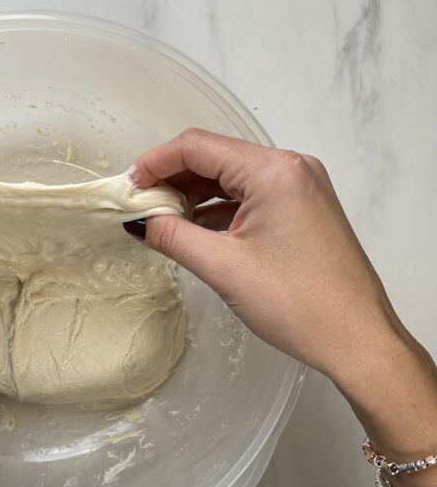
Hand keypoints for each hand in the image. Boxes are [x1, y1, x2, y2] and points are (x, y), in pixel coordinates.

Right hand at [130, 128, 415, 391]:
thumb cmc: (300, 305)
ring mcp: (301, 187)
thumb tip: (141, 222)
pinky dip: (219, 208)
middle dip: (172, 179)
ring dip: (194, 194)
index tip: (128, 187)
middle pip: (216, 157)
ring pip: (232, 176)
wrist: (358, 339)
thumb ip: (174, 237)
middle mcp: (291, 168)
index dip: (156, 162)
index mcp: (274, 172)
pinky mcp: (303, 209)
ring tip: (160, 220)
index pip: (199, 147)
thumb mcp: (223, 268)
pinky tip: (194, 229)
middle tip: (138, 206)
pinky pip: (251, 195)